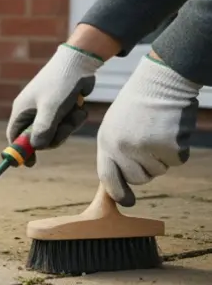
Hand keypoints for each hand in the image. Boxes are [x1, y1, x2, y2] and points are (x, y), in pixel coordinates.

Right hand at [7, 43, 103, 148]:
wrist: (79, 63)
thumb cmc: (61, 83)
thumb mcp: (51, 108)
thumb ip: (43, 129)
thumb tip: (37, 148)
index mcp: (22, 110)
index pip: (15, 136)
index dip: (21, 151)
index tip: (31, 164)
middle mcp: (32, 111)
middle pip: (38, 138)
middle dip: (54, 136)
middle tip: (64, 128)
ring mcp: (47, 110)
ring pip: (56, 132)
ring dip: (68, 126)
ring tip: (75, 111)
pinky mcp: (61, 108)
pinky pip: (66, 123)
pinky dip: (74, 118)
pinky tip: (79, 107)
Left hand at [96, 54, 201, 205]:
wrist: (160, 83)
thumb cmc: (138, 105)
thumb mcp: (116, 126)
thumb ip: (115, 150)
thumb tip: (122, 180)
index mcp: (106, 142)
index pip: (107, 175)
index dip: (117, 191)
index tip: (126, 201)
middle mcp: (122, 148)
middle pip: (138, 178)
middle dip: (146, 169)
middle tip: (150, 146)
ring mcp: (145, 148)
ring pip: (158, 171)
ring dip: (162, 157)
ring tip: (157, 132)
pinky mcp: (168, 146)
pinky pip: (176, 161)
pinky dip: (178, 149)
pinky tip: (171, 130)